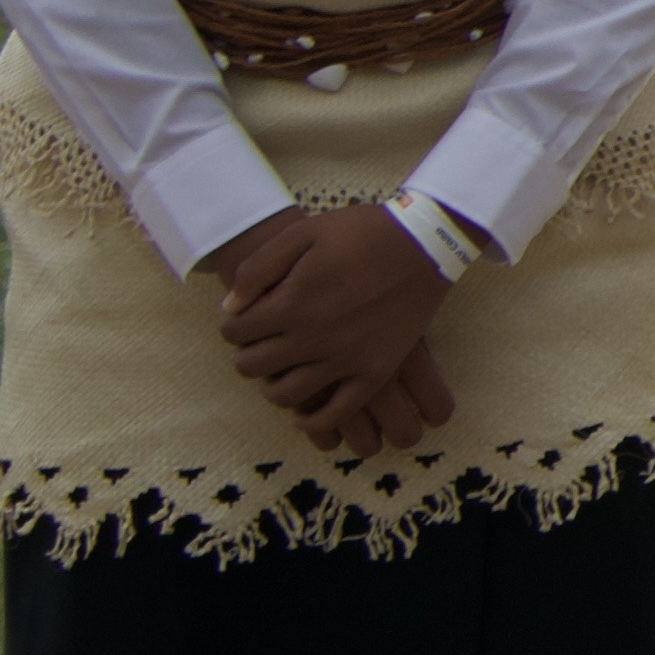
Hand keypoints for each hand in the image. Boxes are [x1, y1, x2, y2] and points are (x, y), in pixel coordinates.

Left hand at [207, 208, 455, 446]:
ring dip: (270, 387)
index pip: (236, 332)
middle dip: (246, 355)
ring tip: (277, 373)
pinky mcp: (374, 372)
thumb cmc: (361, 233)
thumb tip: (230, 308)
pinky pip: (335, 413)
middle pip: (253, 366)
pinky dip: (313, 422)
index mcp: (291, 304)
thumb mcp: (302, 233)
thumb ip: (258, 269)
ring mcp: (345, 360)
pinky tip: (302, 415)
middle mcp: (312, 338)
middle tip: (257, 345)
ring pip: (285, 395)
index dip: (232, 326)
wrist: (425, 243)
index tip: (243, 321)